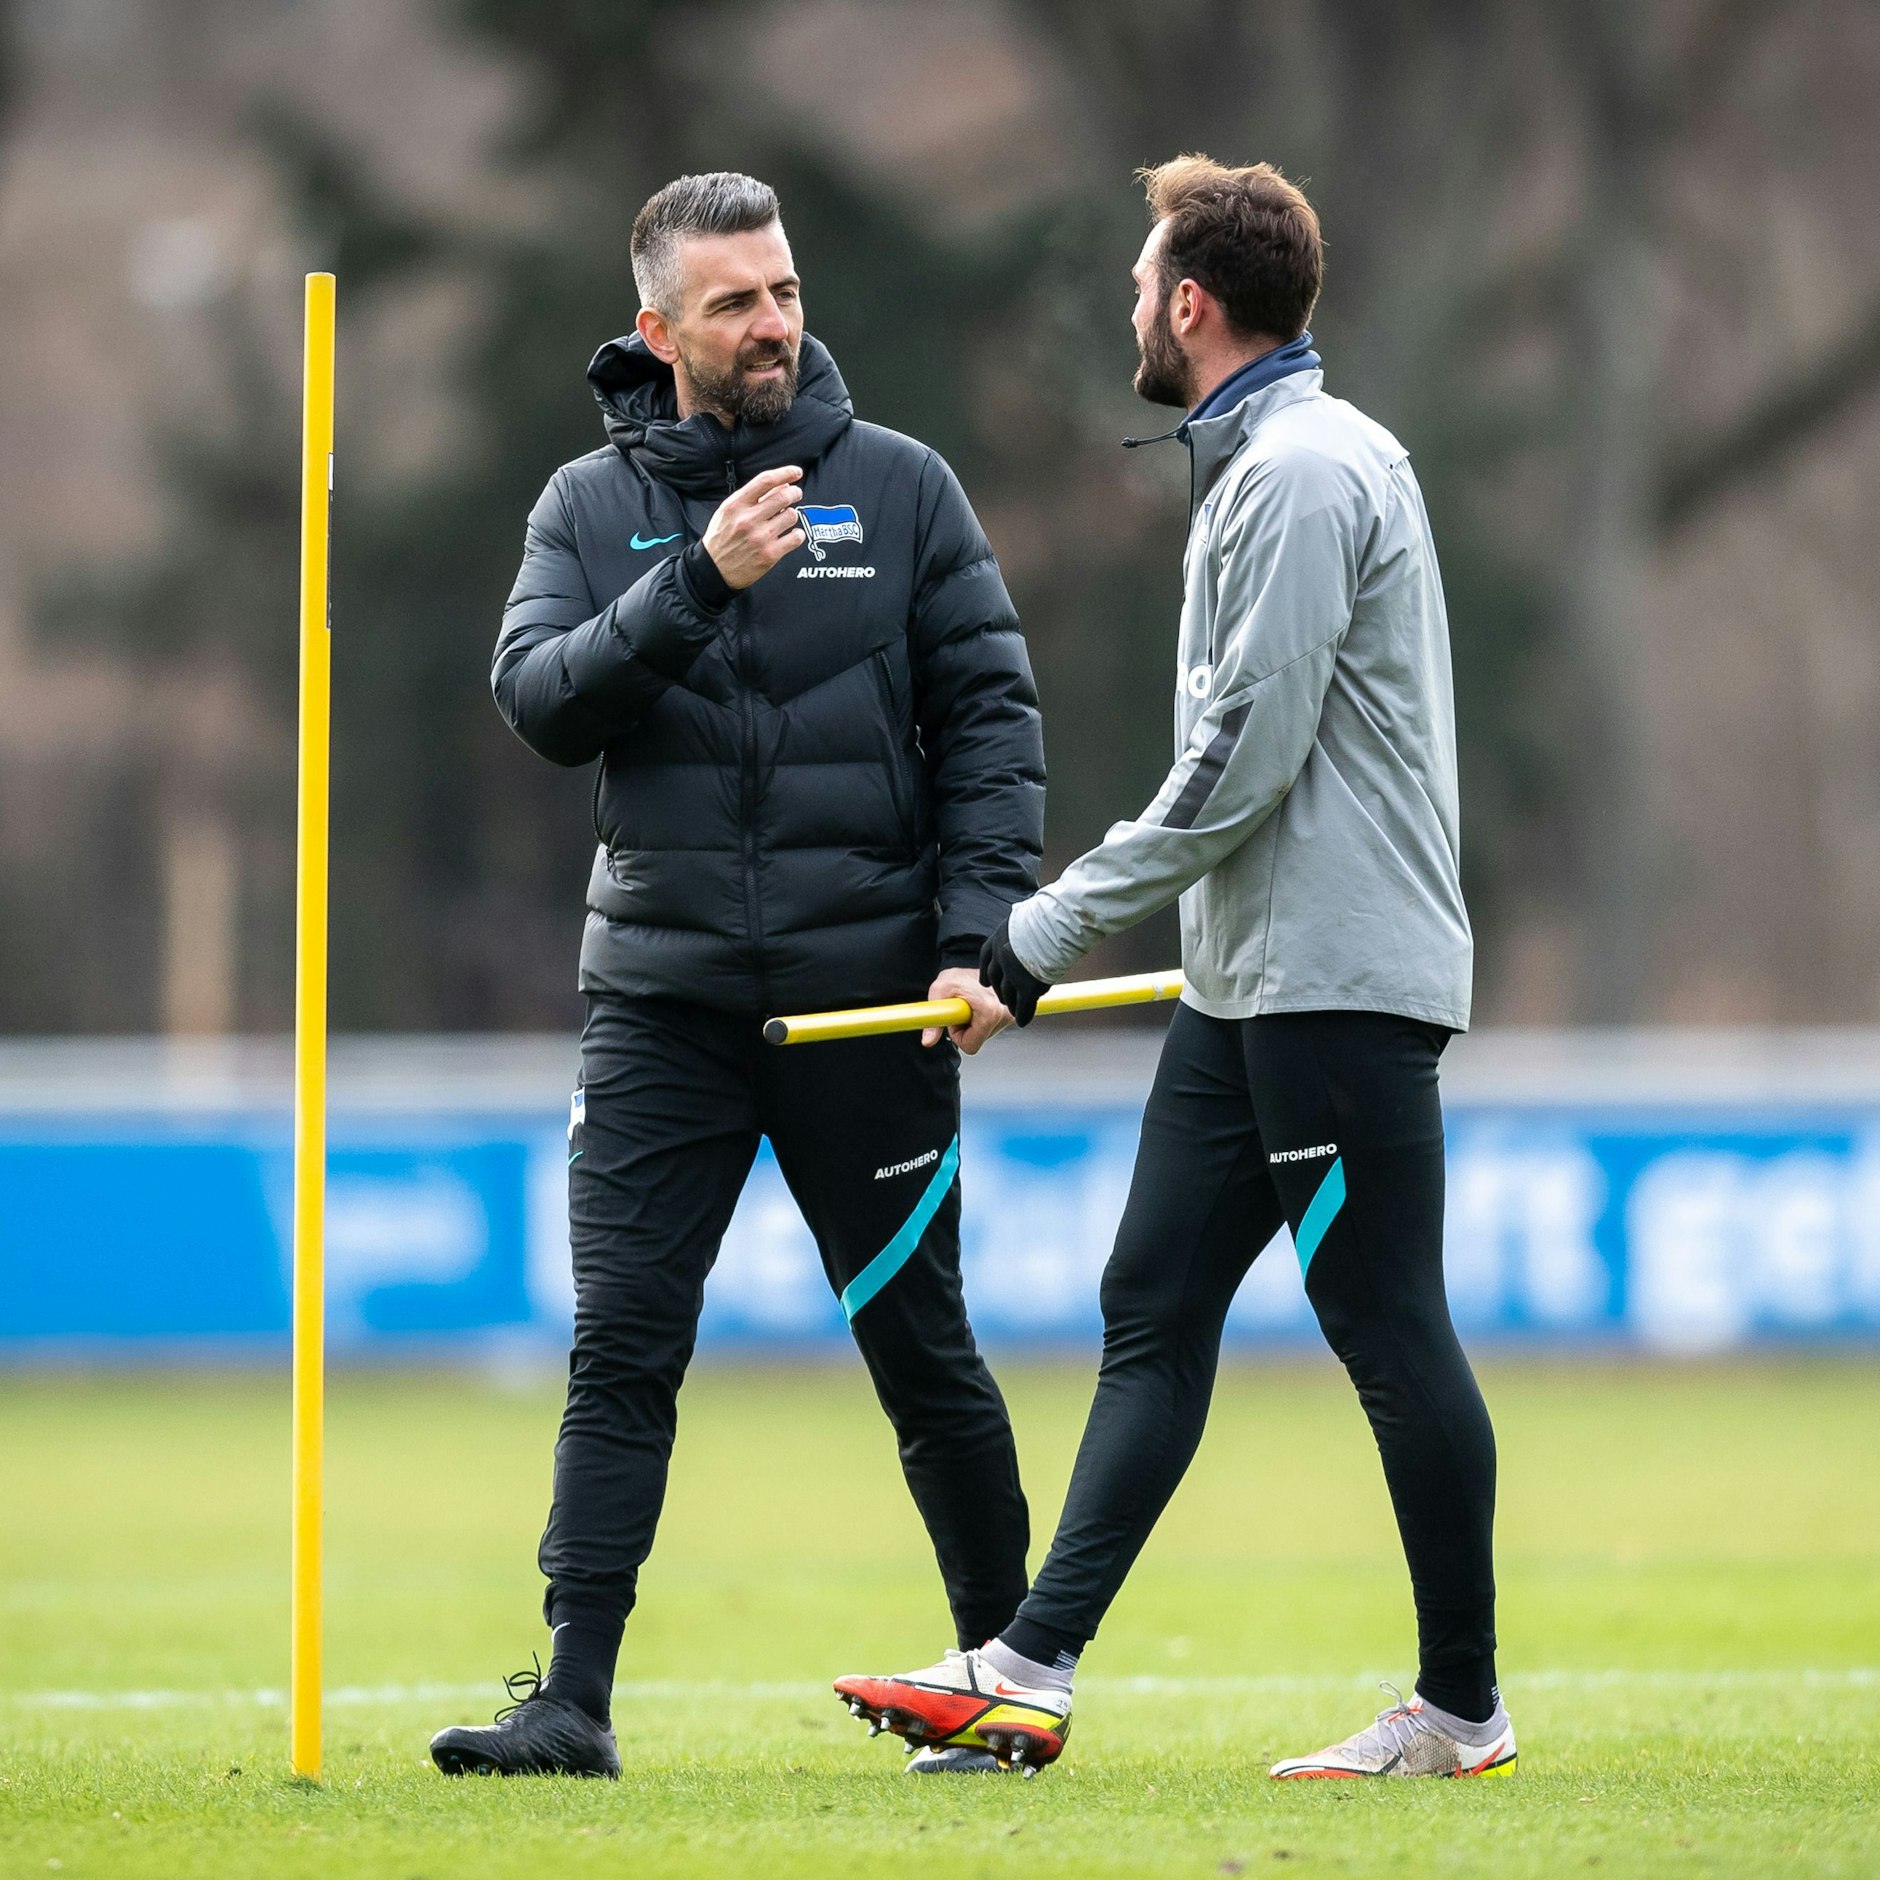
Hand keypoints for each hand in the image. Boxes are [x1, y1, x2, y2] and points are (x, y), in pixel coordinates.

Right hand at [701, 464, 804, 588]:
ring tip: (785, 518)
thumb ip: (753, 497)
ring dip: (792, 514)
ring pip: (791, 515)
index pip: (765, 481)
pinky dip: (797, 534)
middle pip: (783, 496)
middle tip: (796, 494)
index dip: (785, 473)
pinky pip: (796, 538)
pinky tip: (791, 535)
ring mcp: (760, 538)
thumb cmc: (722, 537)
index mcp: (736, 505)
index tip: (796, 472)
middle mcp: (748, 520)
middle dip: (795, 492)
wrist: (713, 569)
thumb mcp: (729, 511)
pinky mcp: (770, 555)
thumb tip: (782, 485)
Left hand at [922, 966, 1011, 1053]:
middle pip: (979, 1040)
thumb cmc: (959, 974)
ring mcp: (1010, 1013)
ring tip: (971, 1005)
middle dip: (967, 1028)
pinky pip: (993, 1025)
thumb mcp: (939, 992)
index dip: (959, 1035)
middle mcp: (1004, 1014)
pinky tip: (979, 1004)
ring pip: (986, 1033)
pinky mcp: (1012, 1012)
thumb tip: (928, 1041)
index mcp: (989, 1011)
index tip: (957, 1019)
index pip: (971, 1046)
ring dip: (975, 1023)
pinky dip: (983, 1018)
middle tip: (963, 1010)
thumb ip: (933, 1018)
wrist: (973, 959)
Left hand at [980, 917, 1051, 1025]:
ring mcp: (1014, 975)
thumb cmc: (1045, 919)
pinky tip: (1023, 1021)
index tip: (984, 982)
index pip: (986, 961)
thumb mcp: (1022, 920)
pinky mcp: (1028, 988)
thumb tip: (1024, 928)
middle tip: (1003, 998)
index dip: (986, 974)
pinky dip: (1023, 1015)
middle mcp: (1001, 959)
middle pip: (996, 981)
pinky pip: (1023, 1007)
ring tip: (1013, 1010)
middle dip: (999, 991)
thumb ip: (1018, 931)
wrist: (1053, 924)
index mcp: (998, 940)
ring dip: (1010, 1005)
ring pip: (1007, 996)